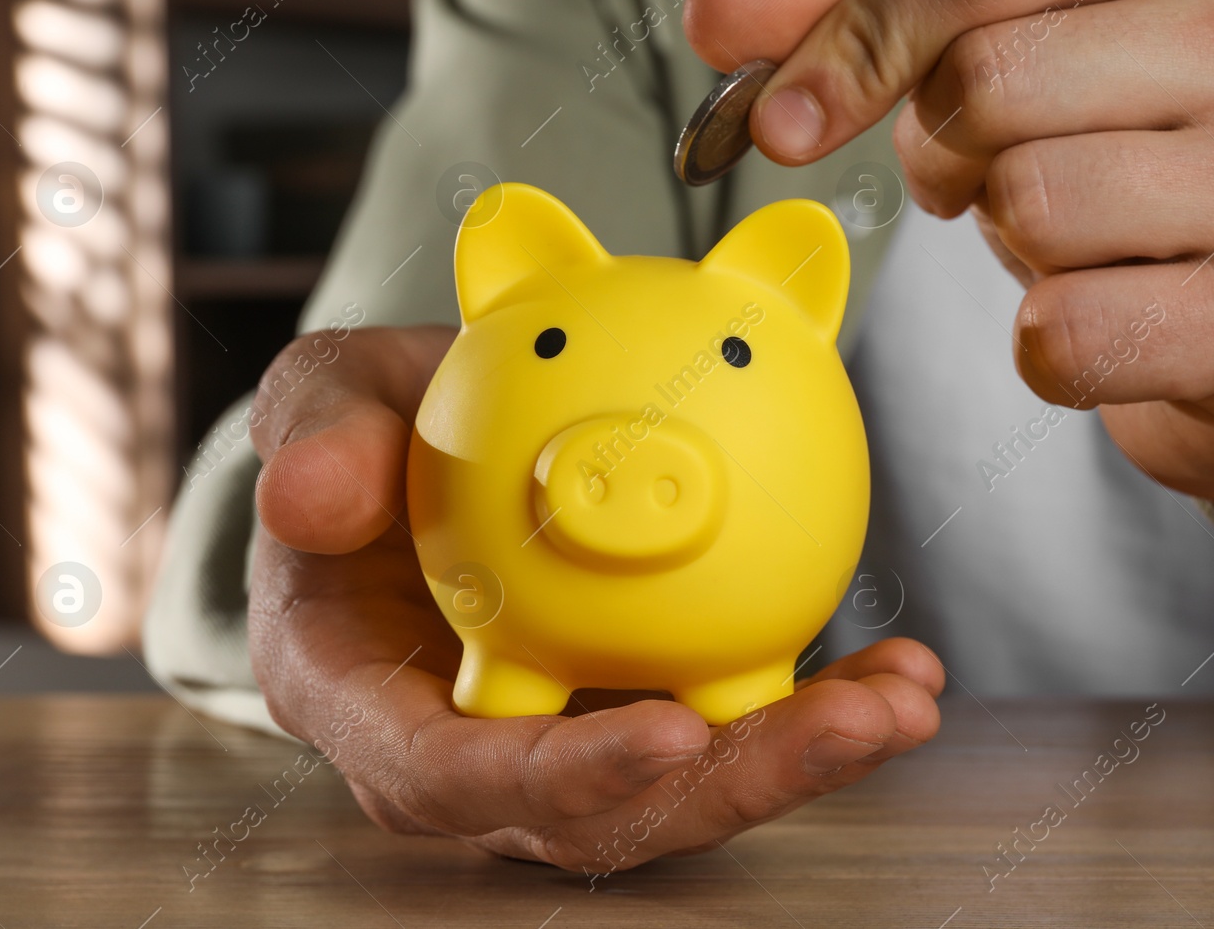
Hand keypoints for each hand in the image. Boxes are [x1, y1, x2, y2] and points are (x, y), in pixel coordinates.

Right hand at [246, 326, 942, 870]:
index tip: (672, 735)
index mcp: (369, 702)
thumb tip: (310, 496)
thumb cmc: (360, 433)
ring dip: (801, 754)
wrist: (415, 446)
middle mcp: (468, 750)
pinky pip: (721, 721)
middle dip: (738, 787)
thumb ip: (314, 434)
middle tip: (857, 724)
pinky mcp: (629, 705)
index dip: (563, 775)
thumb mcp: (320, 399)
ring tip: (904, 697)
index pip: (455, 776)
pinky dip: (808, 702)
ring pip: (682, 786)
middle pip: (603, 813)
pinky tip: (896, 663)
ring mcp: (558, 735)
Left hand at [684, 0, 1213, 528]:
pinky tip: (1105, 319)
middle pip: (991, 81)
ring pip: (1030, 203)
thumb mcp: (1002, 53)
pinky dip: (1043, 346)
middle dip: (946, 149)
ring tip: (1073, 238)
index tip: (786, 119)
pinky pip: (1063, 333)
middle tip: (995, 177)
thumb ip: (861, 16)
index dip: (857, 42)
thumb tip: (713, 15)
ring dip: (1008, 244)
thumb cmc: (1121, 157)